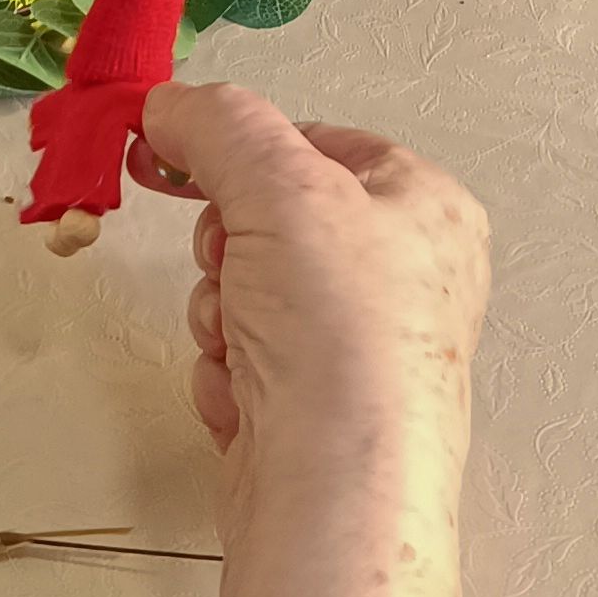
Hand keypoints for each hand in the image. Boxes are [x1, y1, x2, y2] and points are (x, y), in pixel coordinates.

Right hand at [135, 82, 488, 489]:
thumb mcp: (283, 188)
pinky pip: (239, 360)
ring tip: (245, 348)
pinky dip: (225, 374)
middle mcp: (404, 276)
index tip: (170, 150)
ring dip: (219, 315)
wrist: (332, 493)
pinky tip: (245, 400)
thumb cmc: (342, 333)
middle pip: (271, 219)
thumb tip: (171, 103)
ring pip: (243, 291)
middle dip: (228, 248)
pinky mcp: (312, 411)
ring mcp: (357, 350)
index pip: (319, 142)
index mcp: (427, 208)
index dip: (245, 146)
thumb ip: (221, 126)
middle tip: (235, 268)